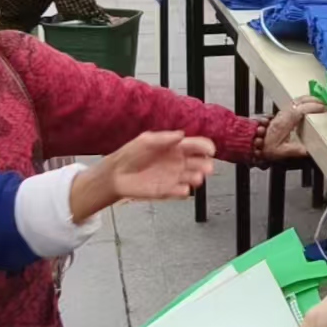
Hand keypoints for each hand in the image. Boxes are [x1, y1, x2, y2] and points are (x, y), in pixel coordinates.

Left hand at [69, 130, 215, 220]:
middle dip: (206, 164)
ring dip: (198, 178)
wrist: (117, 174)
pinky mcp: (168, 190)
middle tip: (206, 167)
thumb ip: (164, 138)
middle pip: (200, 162)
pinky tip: (182, 188)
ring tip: (195, 178)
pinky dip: (184, 191)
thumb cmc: (131, 154)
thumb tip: (181, 135)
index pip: (197, 146)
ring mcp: (174, 177)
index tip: (210, 150)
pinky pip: (182, 192)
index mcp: (176, 147)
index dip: (206, 147)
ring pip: (194, 178)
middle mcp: (178, 162)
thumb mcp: (146, 140)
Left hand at [260, 97, 325, 161]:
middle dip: (314, 100)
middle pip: (300, 101)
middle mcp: (284, 114)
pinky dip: (304, 102)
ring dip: (310, 99)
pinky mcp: (282, 113)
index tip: (325, 108)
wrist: (254, 143)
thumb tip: (309, 150)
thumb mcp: (282, 152)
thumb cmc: (267, 147)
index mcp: (285, 121)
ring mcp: (283, 112)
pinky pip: (295, 103)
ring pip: (297, 100)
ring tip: (321, 102)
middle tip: (326, 103)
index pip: (301, 109)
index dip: (314, 107)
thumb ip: (296, 150)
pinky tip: (309, 106)